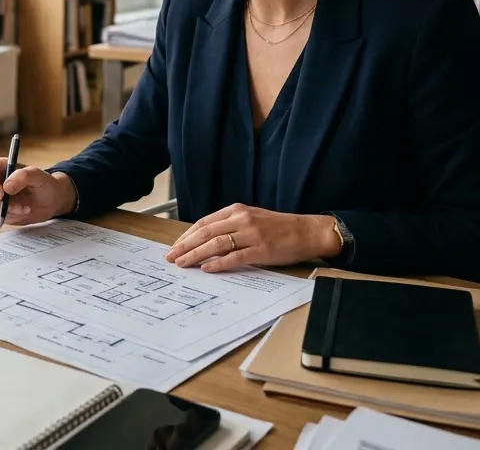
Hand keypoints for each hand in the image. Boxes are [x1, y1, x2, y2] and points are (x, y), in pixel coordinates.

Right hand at [0, 159, 76, 226]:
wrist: (53, 201)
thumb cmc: (46, 184)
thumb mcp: (38, 175)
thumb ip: (23, 176)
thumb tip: (6, 187)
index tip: (1, 194)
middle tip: (17, 206)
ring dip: (7, 211)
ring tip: (25, 208)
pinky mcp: (0, 211)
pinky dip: (10, 217)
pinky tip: (23, 212)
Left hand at [163, 204, 342, 272]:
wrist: (308, 231)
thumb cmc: (279, 228)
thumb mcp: (252, 218)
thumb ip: (230, 226)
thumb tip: (205, 242)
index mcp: (237, 210)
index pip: (204, 223)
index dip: (187, 235)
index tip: (175, 246)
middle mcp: (242, 219)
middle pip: (206, 233)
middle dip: (185, 246)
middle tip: (171, 257)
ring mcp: (252, 234)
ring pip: (216, 244)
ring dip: (196, 255)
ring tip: (183, 263)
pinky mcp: (262, 249)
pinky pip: (235, 257)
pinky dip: (218, 263)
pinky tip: (207, 269)